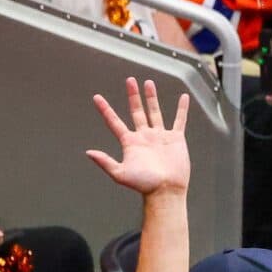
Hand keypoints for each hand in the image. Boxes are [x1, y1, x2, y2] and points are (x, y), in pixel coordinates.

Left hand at [85, 76, 192, 197]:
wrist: (166, 190)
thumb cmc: (144, 184)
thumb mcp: (120, 174)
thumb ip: (105, 162)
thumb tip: (88, 152)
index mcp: (130, 142)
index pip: (114, 122)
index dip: (105, 109)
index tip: (96, 97)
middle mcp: (144, 136)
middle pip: (136, 111)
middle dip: (133, 96)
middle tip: (130, 80)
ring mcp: (160, 136)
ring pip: (155, 112)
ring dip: (152, 98)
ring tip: (148, 83)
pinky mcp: (175, 139)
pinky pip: (179, 120)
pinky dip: (182, 109)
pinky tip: (183, 97)